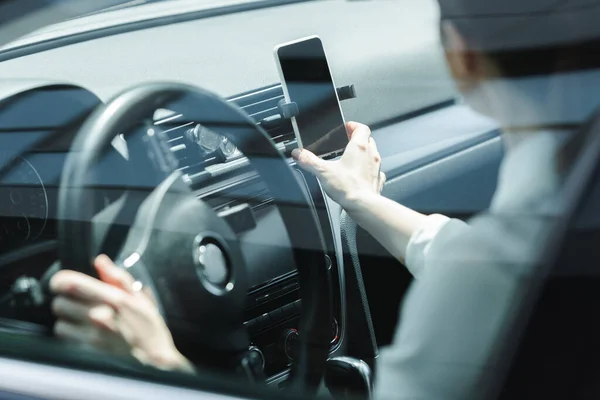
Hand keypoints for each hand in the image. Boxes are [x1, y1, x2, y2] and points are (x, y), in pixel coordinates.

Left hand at [50, 255, 193, 372]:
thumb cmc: (147, 328)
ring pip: (59, 322)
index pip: (69, 284)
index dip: (61, 281)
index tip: (63, 283)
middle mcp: (99, 315)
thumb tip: (100, 260)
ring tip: (81, 320)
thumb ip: (117, 277)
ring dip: (67, 320)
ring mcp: (91, 335)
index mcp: (113, 298)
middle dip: (67, 301)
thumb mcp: (138, 297)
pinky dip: (70, 334)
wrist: (153, 359)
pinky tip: (83, 333)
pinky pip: (65, 339)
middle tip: (78, 303)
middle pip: (60, 303)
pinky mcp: (87, 351)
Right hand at [292, 121, 385, 211]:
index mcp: (359, 147)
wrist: (363, 205)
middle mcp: (370, 154)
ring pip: (373, 154)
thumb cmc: (348, 187)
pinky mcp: (377, 180)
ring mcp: (376, 168)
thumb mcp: (323, 171)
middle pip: (368, 139)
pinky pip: (376, 171)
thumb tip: (298, 154)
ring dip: (364, 154)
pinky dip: (369, 170)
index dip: (353, 126)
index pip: (361, 128)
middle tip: (347, 142)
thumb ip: (309, 161)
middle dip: (358, 139)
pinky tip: (361, 175)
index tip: (346, 127)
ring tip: (352, 159)